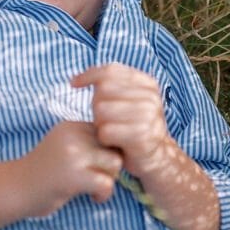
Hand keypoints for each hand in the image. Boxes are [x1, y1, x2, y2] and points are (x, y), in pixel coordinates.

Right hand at [19, 121, 123, 216]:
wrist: (14, 190)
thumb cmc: (43, 173)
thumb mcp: (63, 147)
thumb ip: (86, 143)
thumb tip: (124, 147)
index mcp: (71, 126)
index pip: (108, 131)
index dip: (108, 150)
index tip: (98, 166)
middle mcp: (72, 136)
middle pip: (114, 145)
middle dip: (112, 165)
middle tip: (99, 179)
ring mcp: (72, 155)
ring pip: (115, 162)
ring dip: (110, 179)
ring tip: (96, 188)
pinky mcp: (73, 176)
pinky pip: (106, 183)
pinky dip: (104, 194)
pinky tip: (93, 198)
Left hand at [72, 64, 170, 181]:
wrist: (156, 158)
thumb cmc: (132, 128)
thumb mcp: (126, 101)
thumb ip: (110, 85)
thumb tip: (75, 79)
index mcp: (147, 84)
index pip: (111, 71)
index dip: (89, 75)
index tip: (74, 83)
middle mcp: (150, 97)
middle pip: (103, 90)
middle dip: (97, 106)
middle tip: (106, 121)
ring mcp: (148, 116)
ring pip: (102, 110)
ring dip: (100, 124)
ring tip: (111, 131)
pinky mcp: (141, 137)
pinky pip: (106, 131)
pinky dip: (104, 139)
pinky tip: (113, 143)